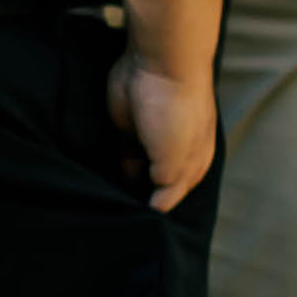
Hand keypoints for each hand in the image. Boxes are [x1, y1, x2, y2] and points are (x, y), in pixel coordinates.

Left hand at [115, 52, 217, 213]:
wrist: (160, 67)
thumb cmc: (178, 113)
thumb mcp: (177, 162)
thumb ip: (167, 190)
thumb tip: (155, 209)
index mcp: (194, 164)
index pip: (174, 198)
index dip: (158, 213)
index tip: (139, 229)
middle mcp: (174, 156)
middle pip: (156, 188)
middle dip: (141, 202)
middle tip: (119, 222)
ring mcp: (150, 144)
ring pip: (136, 176)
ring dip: (125, 187)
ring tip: (107, 207)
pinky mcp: (128, 132)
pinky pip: (120, 159)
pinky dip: (113, 171)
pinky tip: (101, 185)